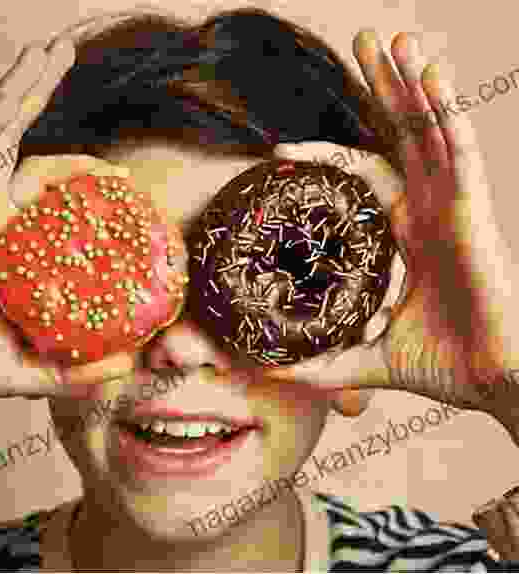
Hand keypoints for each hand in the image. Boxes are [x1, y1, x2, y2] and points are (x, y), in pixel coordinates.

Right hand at [0, 26, 134, 417]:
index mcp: (2, 245)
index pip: (46, 195)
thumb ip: (71, 370)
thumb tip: (125, 370)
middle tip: (71, 56)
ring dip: (23, 90)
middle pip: (17, 146)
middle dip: (40, 100)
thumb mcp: (26, 368)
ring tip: (52, 49)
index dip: (82, 178)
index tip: (123, 182)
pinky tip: (21, 82)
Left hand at [265, 31, 518, 429]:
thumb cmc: (440, 366)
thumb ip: (320, 361)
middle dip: (383, 87)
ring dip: (412, 81)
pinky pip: (462, 146)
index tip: (279, 152)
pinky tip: (428, 71)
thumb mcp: (362, 357)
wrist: (493, 382)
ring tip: (392, 37)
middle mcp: (429, 208)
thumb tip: (267, 367)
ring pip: (432, 128)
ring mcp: (454, 203)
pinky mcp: (476, 206)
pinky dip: (446, 108)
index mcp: (404, 233)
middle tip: (362, 40)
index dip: (325, 158)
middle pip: (402, 133)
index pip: (362, 177)